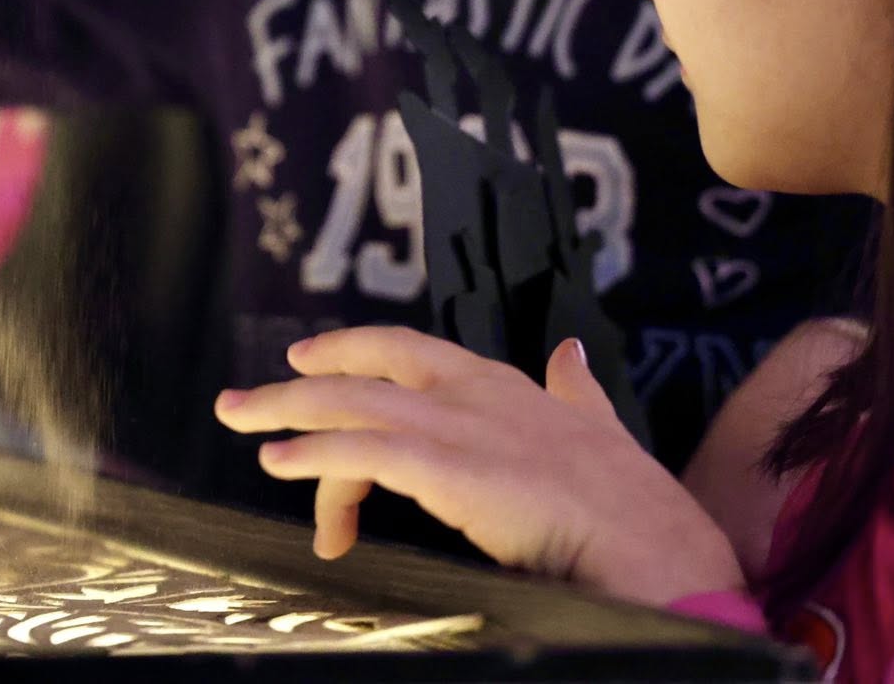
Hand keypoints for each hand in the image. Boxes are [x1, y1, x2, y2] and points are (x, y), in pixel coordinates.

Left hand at [214, 327, 745, 607]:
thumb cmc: (632, 502)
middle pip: (362, 374)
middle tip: (240, 400)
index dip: (352, 349)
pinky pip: (363, 453)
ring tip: (247, 432)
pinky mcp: (448, 469)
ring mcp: (459, 428)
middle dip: (294, 386)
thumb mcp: (600, 426)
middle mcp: (473, 394)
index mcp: (504, 384)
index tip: (305, 358)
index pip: (410, 351)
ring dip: (289, 419)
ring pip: (351, 408)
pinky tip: (283, 466)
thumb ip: (576, 389)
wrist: (653, 544)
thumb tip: (569, 355)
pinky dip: (316, 457)